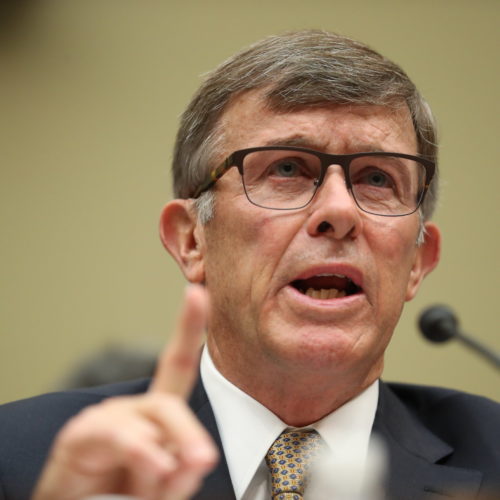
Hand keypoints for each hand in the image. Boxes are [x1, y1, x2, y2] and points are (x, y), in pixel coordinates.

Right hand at [33, 284, 217, 499]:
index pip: (178, 366)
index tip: (197, 292)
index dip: (188, 328)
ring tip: (151, 487)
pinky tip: (150, 466)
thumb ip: (182, 472)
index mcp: (157, 417)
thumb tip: (199, 455)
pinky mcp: (80, 435)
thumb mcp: (164, 491)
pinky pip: (115, 434)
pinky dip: (137, 451)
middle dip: (188, 432)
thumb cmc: (125, 499)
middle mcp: (132, 409)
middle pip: (168, 402)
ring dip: (157, 460)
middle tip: (202, 460)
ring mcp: (105, 418)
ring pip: (147, 422)